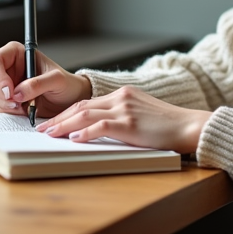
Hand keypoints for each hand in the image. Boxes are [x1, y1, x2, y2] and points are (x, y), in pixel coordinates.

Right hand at [0, 41, 91, 118]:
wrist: (70, 101)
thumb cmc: (66, 84)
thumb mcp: (57, 80)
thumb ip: (39, 83)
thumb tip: (18, 92)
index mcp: (18, 55)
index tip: (10, 89)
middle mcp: (10, 69)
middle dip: (2, 93)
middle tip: (18, 102)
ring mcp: (8, 85)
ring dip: (7, 104)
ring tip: (25, 107)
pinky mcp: (9, 101)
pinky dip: (9, 112)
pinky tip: (25, 111)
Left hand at [37, 86, 211, 153]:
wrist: (189, 126)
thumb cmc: (168, 126)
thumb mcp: (141, 114)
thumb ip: (121, 117)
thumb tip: (97, 130)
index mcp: (123, 94)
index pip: (87, 102)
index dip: (67, 113)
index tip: (52, 122)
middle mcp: (122, 98)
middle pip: (81, 106)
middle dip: (59, 118)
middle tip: (42, 129)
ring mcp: (126, 110)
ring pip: (85, 114)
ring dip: (64, 126)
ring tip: (50, 134)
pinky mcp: (130, 124)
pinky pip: (101, 127)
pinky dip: (84, 133)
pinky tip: (73, 139)